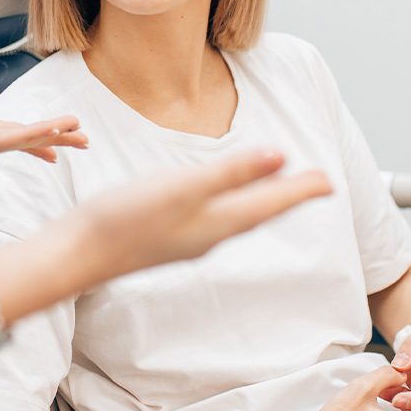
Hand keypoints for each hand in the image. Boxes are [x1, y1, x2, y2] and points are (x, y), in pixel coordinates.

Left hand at [0, 72, 88, 161]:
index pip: (6, 130)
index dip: (34, 133)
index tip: (59, 137)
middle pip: (21, 138)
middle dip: (53, 139)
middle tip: (85, 142)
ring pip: (18, 141)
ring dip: (50, 136)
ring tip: (81, 134)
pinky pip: (4, 142)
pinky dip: (29, 137)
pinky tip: (51, 133)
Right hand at [77, 150, 331, 281]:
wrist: (80, 254)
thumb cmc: (126, 219)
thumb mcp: (183, 188)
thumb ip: (231, 173)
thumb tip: (280, 156)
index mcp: (219, 222)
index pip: (272, 203)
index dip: (302, 190)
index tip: (331, 181)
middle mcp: (210, 235)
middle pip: (261, 212)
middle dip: (289, 196)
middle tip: (316, 185)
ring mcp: (189, 239)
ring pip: (240, 217)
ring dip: (263, 202)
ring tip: (278, 189)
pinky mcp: (168, 237)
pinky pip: (217, 219)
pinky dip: (234, 205)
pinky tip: (223, 201)